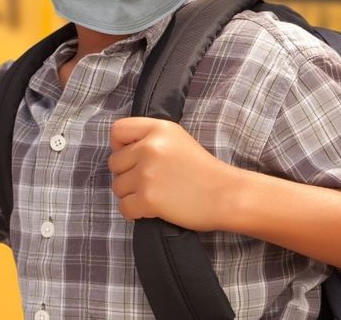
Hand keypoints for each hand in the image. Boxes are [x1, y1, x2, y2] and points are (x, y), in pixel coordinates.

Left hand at [108, 117, 240, 230]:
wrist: (226, 195)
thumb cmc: (203, 170)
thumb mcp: (178, 140)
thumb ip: (150, 139)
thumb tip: (120, 151)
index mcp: (159, 128)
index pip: (117, 130)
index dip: (120, 145)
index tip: (133, 156)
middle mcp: (150, 147)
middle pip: (114, 162)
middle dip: (127, 174)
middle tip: (152, 180)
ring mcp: (147, 173)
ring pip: (117, 187)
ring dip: (132, 194)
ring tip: (156, 194)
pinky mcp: (148, 199)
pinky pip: (123, 208)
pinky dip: (135, 212)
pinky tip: (154, 209)